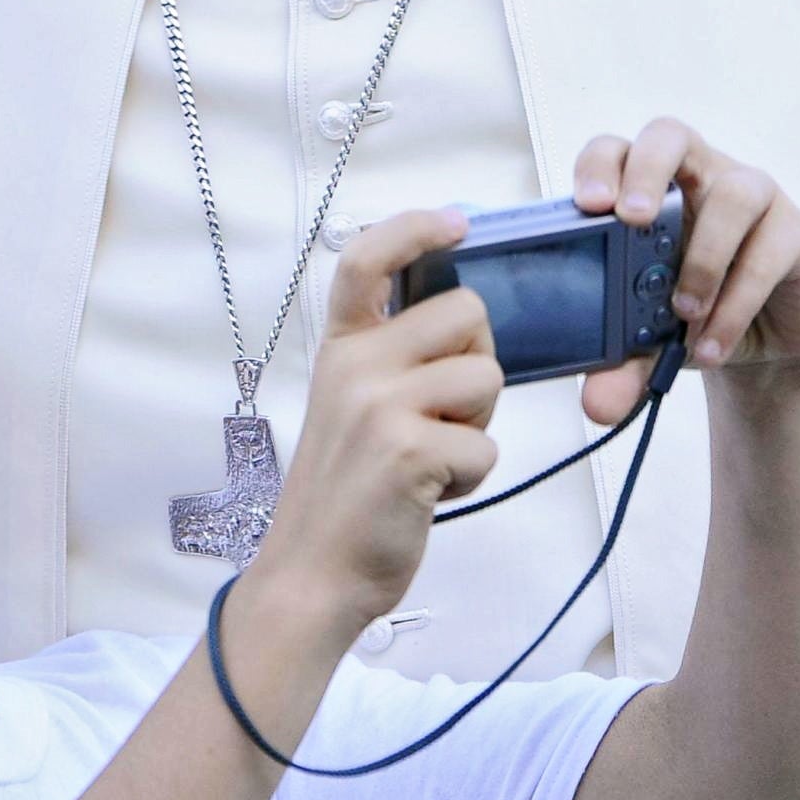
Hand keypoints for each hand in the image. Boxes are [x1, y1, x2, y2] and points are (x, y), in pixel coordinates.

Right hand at [253, 211, 504, 635]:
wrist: (312, 576)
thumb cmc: (347, 495)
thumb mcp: (351, 407)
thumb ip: (393, 361)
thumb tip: (467, 323)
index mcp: (340, 348)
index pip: (366, 259)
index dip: (414, 227)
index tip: (456, 222)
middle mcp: (354, 365)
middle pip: (467, 313)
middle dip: (478, 361)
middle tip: (446, 412)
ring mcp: (379, 405)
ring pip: (487, 376)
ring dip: (478, 424)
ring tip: (434, 456)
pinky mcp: (408, 449)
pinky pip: (486, 444)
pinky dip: (472, 475)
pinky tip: (431, 492)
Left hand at [572, 121, 799, 424]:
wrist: (768, 339)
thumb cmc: (695, 309)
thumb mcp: (651, 338)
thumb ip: (622, 366)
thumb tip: (596, 406)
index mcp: (649, 186)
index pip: (617, 149)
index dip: (599, 166)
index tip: (588, 205)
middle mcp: (699, 175)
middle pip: (670, 136)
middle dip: (647, 172)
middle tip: (630, 221)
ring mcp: (752, 196)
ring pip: (734, 194)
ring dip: (703, 258)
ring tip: (683, 314)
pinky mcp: (795, 232)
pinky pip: (769, 252)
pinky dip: (736, 305)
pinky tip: (713, 345)